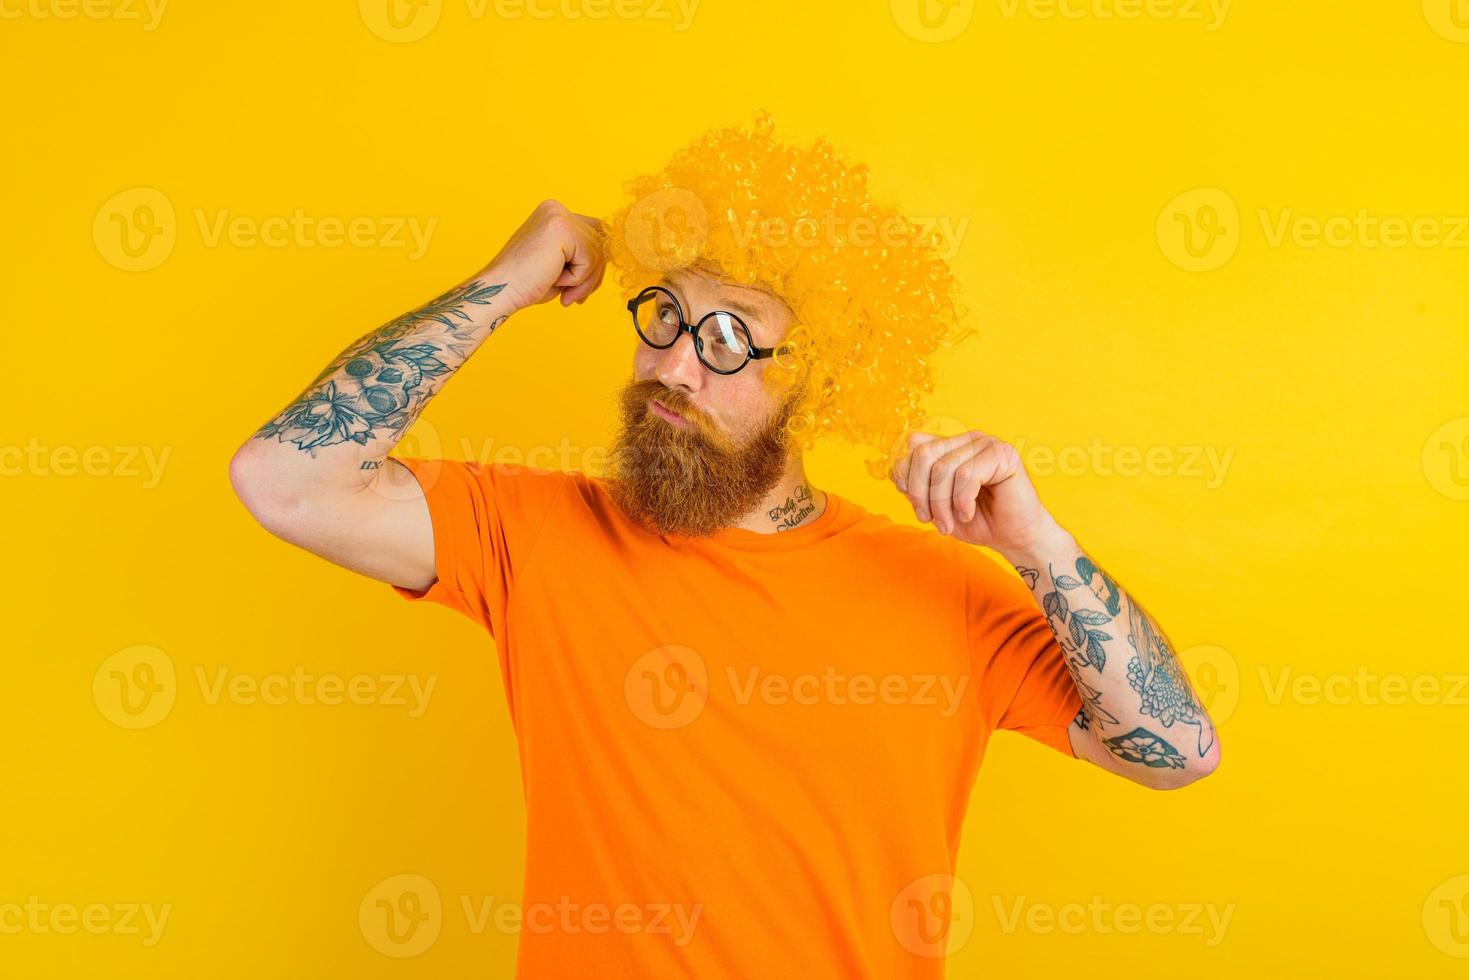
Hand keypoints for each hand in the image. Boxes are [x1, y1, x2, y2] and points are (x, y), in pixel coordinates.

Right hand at [482, 199, 605, 311]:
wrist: (500, 291)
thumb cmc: (527, 283)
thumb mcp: (562, 263)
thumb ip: (584, 252)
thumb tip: (614, 252)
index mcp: (553, 213)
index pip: (595, 235)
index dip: (591, 265)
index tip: (575, 288)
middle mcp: (556, 209)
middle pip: (601, 241)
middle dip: (592, 275)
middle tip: (572, 296)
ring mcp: (559, 216)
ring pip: (598, 252)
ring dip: (584, 280)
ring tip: (559, 287)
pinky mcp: (562, 228)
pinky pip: (590, 259)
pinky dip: (577, 278)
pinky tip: (553, 279)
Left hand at [889, 429, 1065, 555]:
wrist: (1013, 538)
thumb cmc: (977, 521)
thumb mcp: (937, 504)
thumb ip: (918, 485)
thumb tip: (895, 472)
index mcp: (952, 446)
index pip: (914, 444)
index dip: (906, 474)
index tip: (915, 504)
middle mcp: (968, 439)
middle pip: (924, 454)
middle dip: (920, 493)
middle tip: (929, 520)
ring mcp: (987, 444)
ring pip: (944, 468)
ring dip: (941, 505)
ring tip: (949, 524)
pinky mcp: (1003, 455)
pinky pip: (967, 475)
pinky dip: (962, 501)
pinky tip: (968, 513)